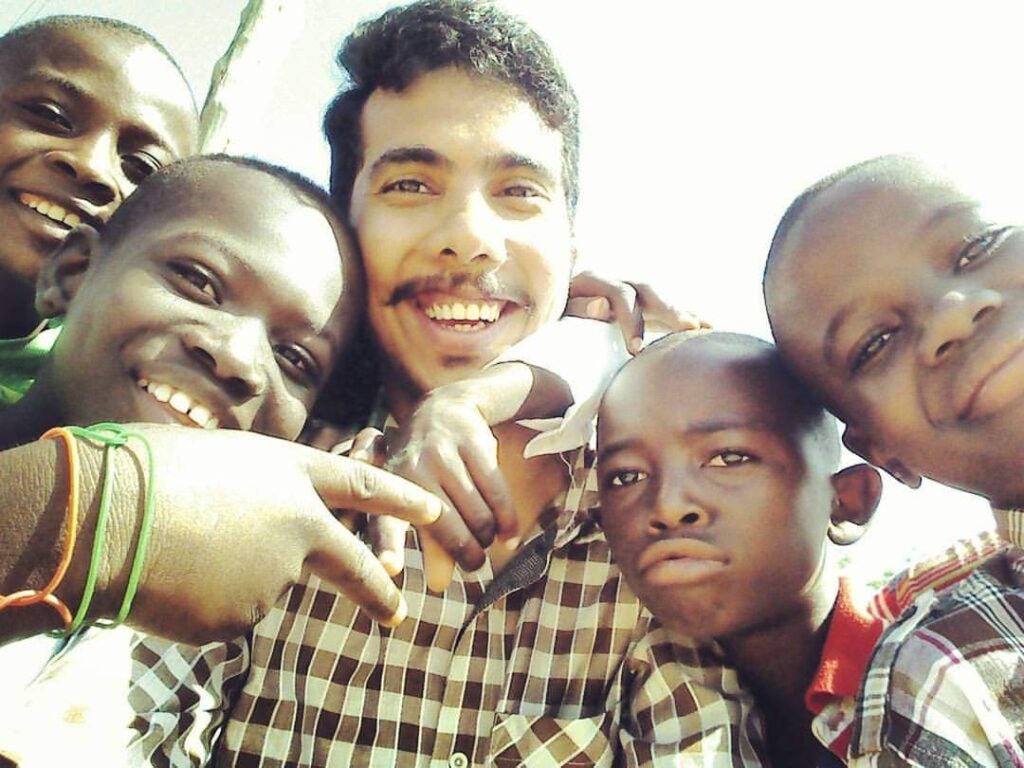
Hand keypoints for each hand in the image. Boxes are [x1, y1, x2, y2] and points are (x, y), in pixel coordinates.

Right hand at [0, 425, 442, 645]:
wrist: (111, 514)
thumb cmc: (148, 470)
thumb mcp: (214, 459)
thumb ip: (250, 493)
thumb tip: (248, 524)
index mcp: (290, 473)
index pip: (361, 485)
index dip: (399, 498)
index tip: (432, 512)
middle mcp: (300, 524)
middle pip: (352, 563)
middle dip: (378, 590)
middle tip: (397, 612)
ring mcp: (277, 574)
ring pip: (260, 587)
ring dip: (225, 578)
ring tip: (178, 549)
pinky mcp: (245, 615)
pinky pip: (223, 612)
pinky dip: (199, 603)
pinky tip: (171, 578)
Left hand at [381, 389, 517, 591]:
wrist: (447, 406)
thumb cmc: (426, 466)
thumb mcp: (416, 498)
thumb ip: (428, 542)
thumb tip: (439, 585)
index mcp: (389, 486)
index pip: (385, 521)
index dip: (388, 545)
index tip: (390, 570)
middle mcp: (411, 468)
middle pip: (445, 527)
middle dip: (466, 554)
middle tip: (475, 565)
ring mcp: (443, 453)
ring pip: (475, 513)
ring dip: (487, 536)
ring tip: (489, 542)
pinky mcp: (474, 443)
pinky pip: (497, 493)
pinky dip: (507, 519)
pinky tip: (510, 534)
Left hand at [564, 270, 709, 352]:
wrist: (552, 290)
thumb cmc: (552, 307)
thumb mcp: (558, 308)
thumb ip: (579, 308)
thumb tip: (603, 308)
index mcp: (595, 280)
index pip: (621, 296)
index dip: (630, 321)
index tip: (636, 350)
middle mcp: (617, 280)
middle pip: (649, 291)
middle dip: (669, 310)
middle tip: (688, 327)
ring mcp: (630, 290)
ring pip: (661, 298)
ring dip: (684, 311)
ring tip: (707, 328)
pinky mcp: (639, 302)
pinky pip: (665, 307)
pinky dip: (685, 315)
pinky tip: (708, 326)